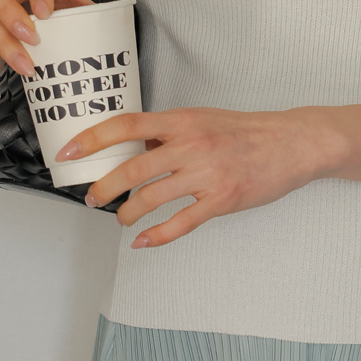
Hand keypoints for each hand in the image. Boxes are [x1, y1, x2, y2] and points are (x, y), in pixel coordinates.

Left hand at [53, 105, 336, 247]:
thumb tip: (135, 149)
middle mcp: (191, 144)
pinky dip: (158, 236)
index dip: (92, 139)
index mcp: (183, 120)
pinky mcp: (222, 199)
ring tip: (121, 219)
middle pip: (133, 169)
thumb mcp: (203, 119)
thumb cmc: (247, 131)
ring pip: (152, 198)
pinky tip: (144, 241)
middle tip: (91, 198)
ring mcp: (207, 173)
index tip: (69, 152)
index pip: (126, 126)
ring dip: (128, 213)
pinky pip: (181, 222)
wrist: (292, 143)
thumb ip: (169, 133)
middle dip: (104, 188)